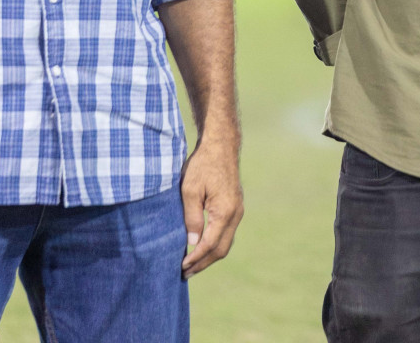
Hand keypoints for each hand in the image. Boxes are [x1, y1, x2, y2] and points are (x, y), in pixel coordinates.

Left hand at [179, 138, 242, 278]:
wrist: (221, 146)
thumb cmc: (202, 165)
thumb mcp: (189, 190)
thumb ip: (191, 218)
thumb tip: (192, 244)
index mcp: (225, 211)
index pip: (210, 244)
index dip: (195, 258)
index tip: (181, 267)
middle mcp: (236, 214)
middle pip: (222, 249)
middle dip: (203, 263)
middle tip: (185, 274)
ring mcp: (238, 211)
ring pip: (226, 243)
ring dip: (209, 256)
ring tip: (191, 265)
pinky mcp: (235, 208)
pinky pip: (227, 233)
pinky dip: (214, 244)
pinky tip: (201, 247)